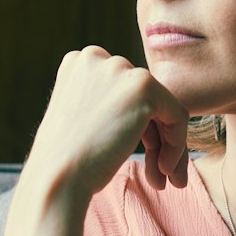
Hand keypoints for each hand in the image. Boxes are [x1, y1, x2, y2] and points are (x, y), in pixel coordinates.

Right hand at [28, 45, 189, 198]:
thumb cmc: (66, 162)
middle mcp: (97, 57)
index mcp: (79, 63)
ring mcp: (120, 68)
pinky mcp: (144, 86)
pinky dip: (176, 145)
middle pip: (144, 99)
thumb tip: (143, 112)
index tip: (137, 158)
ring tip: (164, 179)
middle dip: (154, 138)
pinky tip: (163, 170)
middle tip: (156, 175)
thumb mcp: (80, 120)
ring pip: (163, 108)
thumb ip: (106, 104)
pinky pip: (177, 116)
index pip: (123, 93)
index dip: (135, 129)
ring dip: (166, 145)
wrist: (57, 178)